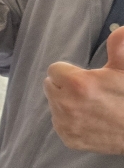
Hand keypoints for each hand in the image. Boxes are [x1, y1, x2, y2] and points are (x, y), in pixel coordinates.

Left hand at [44, 27, 123, 153]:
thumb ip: (118, 46)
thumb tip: (120, 28)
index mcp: (78, 83)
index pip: (54, 69)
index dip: (70, 72)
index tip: (84, 78)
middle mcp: (66, 104)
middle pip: (51, 86)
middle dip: (65, 86)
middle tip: (88, 92)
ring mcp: (66, 124)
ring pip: (54, 105)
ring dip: (66, 103)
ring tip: (91, 106)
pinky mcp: (68, 139)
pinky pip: (60, 123)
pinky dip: (70, 121)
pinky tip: (90, 120)